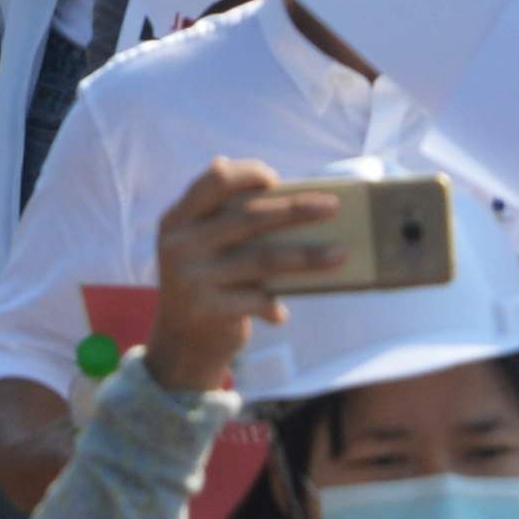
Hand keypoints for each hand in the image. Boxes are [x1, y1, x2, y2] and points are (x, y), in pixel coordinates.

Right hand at [146, 160, 352, 391]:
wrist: (177, 343)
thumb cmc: (206, 281)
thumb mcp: (202, 245)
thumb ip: (227, 217)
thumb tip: (287, 192)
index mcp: (179, 218)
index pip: (216, 181)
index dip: (248, 174)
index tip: (277, 180)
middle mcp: (180, 243)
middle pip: (249, 216)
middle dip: (297, 209)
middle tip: (333, 207)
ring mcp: (191, 277)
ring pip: (262, 259)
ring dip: (307, 256)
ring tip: (341, 254)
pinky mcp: (206, 309)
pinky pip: (255, 299)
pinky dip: (273, 305)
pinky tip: (281, 312)